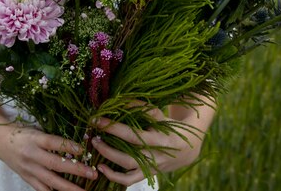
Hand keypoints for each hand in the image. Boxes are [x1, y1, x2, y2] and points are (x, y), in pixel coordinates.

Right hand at [0, 124, 98, 190]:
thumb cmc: (23, 133)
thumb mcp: (37, 130)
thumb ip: (53, 139)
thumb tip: (78, 146)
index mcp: (34, 138)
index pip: (53, 142)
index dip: (68, 146)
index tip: (83, 149)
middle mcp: (31, 154)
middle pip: (55, 164)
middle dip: (76, 170)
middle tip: (93, 174)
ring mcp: (29, 169)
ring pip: (51, 181)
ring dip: (69, 187)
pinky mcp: (27, 178)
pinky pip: (42, 189)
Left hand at [91, 102, 214, 185]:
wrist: (187, 149)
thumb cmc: (170, 127)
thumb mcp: (160, 115)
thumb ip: (142, 108)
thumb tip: (120, 100)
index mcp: (161, 140)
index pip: (134, 136)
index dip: (114, 128)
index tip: (98, 119)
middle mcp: (156, 157)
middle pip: (128, 156)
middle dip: (107, 147)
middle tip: (92, 134)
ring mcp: (151, 168)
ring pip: (127, 170)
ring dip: (108, 159)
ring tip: (95, 146)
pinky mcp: (147, 174)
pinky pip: (129, 180)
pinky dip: (114, 176)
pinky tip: (100, 168)